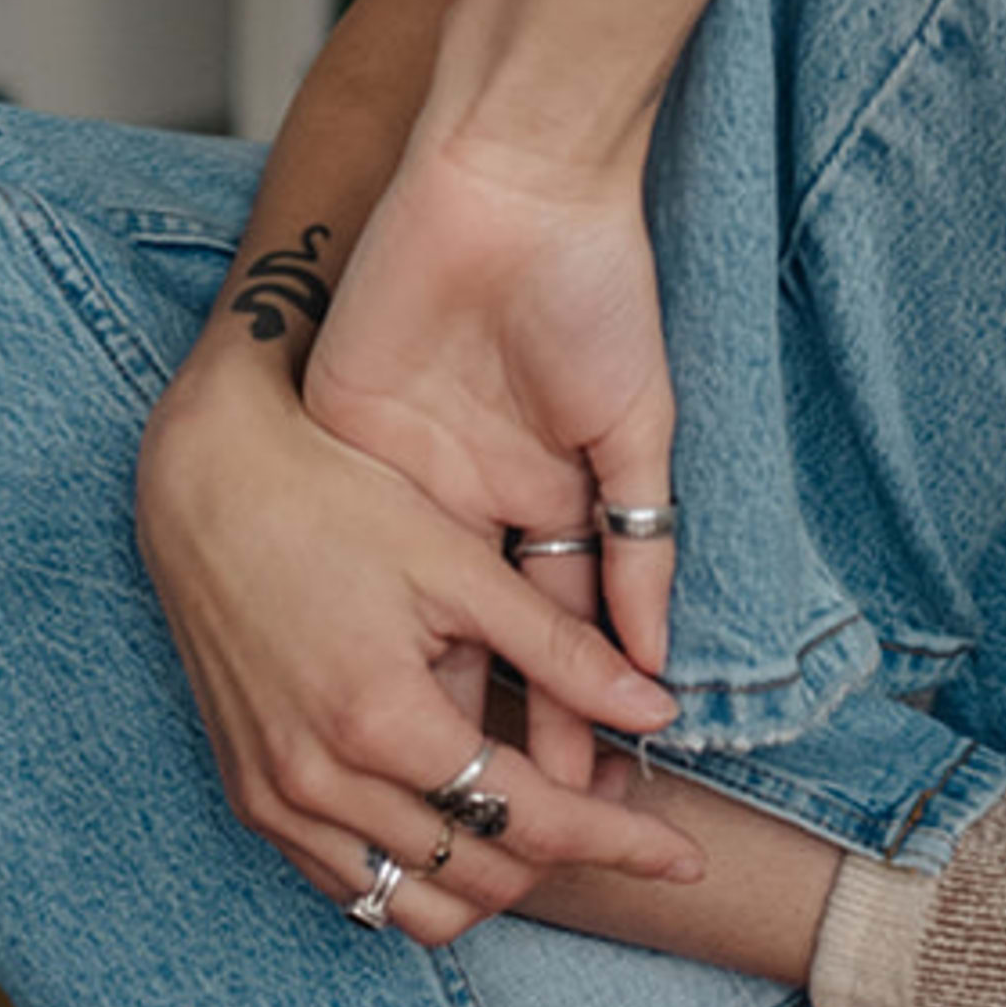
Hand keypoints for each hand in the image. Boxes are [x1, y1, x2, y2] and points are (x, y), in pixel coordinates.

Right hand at [135, 330, 689, 943]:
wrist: (205, 484)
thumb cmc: (336, 499)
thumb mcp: (459, 563)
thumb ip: (560, 648)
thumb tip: (659, 711)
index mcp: (383, 720)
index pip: (534, 822)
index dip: (623, 843)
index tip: (687, 855)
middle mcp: (322, 782)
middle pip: (483, 880)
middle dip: (567, 857)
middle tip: (616, 799)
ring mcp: (277, 801)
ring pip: (414, 911)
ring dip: (494, 880)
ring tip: (546, 811)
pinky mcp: (251, 800)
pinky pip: (350, 886)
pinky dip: (420, 875)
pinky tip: (463, 816)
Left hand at [302, 111, 678, 790]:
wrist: (514, 174)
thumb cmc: (590, 281)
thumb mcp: (634, 424)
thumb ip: (640, 540)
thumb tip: (654, 664)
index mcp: (543, 491)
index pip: (557, 632)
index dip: (576, 713)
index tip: (593, 800)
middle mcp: (472, 497)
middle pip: (482, 643)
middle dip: (506, 731)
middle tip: (527, 832)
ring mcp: (410, 474)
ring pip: (419, 616)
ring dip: (442, 698)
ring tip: (455, 795)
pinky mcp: (350, 438)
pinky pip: (368, 540)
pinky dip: (388, 616)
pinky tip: (394, 686)